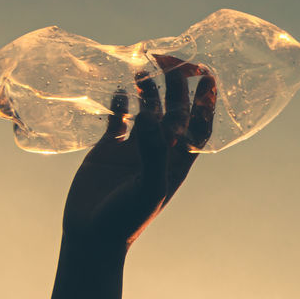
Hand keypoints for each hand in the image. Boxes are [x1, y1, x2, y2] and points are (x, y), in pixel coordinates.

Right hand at [63, 57, 215, 251]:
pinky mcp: (107, 149)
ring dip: (146, 91)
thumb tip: (153, 117)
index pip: (199, 125)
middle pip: (173, 111)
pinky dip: (118, 103)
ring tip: (143, 69)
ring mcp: (133, 149)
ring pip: (144, 110)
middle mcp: (159, 151)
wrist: (91, 238)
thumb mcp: (149, 187)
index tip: (208, 75)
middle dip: (175, 87)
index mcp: (178, 160)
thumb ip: (155, 153)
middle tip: (170, 61)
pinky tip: (117, 88)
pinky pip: (116, 119)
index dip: (206, 101)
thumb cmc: (127, 218)